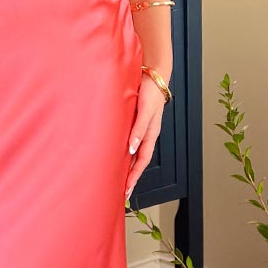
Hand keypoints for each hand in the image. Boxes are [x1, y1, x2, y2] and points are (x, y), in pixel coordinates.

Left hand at [125, 74, 166, 202]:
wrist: (152, 75)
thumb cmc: (150, 91)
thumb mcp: (145, 110)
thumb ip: (138, 129)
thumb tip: (132, 149)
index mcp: (151, 134)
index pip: (141, 161)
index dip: (134, 176)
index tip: (126, 190)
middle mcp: (146, 135)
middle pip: (137, 162)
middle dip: (130, 177)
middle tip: (121, 193)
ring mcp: (140, 130)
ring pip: (133, 154)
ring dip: (126, 167)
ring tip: (117, 179)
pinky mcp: (134, 123)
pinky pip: (128, 142)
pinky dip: (123, 153)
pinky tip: (115, 156)